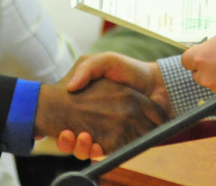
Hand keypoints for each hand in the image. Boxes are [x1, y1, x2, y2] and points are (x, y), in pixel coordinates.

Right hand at [35, 60, 167, 158]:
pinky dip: (97, 154)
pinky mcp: (122, 143)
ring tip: (82, 137)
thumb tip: (70, 87)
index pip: (66, 119)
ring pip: (86, 149)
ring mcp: (109, 133)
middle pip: (73, 139)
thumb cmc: (130, 70)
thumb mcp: (106, 61)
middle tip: (67, 133)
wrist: (157, 84)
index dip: (59, 125)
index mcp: (89, 104)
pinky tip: (95, 146)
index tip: (58, 125)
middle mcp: (96, 121)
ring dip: (80, 148)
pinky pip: (106, 154)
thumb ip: (87, 69)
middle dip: (66, 141)